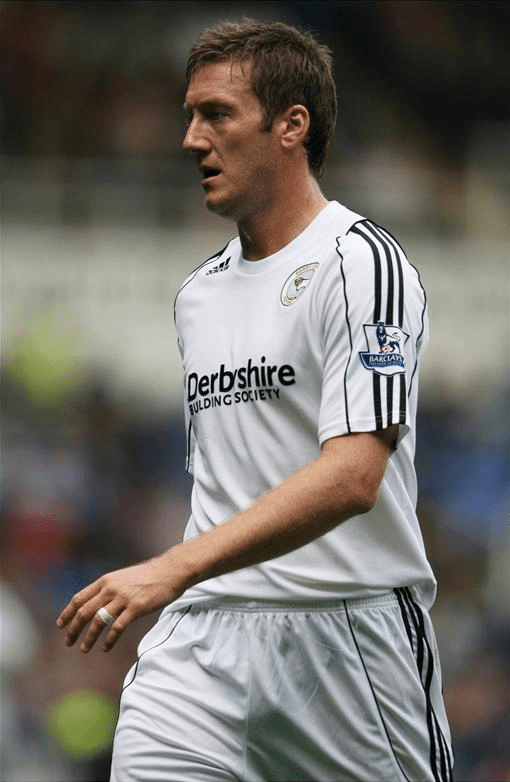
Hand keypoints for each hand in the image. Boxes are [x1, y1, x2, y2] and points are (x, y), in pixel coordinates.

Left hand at [56, 554, 184, 652]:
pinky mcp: (136, 608)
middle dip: (73, 629)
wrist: (170, 571)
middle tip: (68, 642)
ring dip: (88, 638)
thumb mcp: (123, 577)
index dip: (67, 612)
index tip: (60, 625)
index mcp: (106, 581)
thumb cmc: (148, 575)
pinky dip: (109, 640)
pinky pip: (117, 628)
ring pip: (98, 622)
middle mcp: (111, 589)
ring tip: (84, 649)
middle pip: (84, 612)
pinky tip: (106, 647)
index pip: (79, 598)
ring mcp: (123, 598)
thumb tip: (97, 603)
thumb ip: (109, 588)